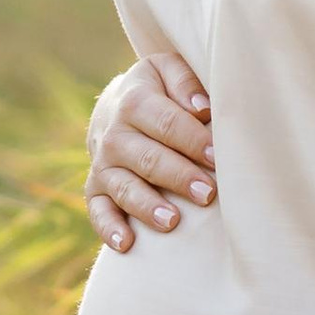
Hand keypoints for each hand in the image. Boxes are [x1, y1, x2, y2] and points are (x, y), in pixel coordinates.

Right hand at [84, 52, 216, 252]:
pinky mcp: (96, 189)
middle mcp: (114, 135)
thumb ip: (185, 81)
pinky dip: (109, 228)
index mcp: (134, 101)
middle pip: (148, 158)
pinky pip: (98, 211)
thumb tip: (202, 107)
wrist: (116, 105)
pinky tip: (127, 244)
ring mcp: (103, 165)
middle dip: (178, 176)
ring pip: (124, 188)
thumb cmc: (159, 91)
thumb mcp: (168, 70)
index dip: (193, 140)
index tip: (218, 158)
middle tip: (207, 192)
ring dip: (147, 205)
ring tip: (172, 222)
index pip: (167, 123)